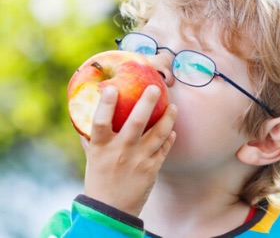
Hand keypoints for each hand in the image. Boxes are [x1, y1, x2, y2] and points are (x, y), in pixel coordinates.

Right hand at [80, 85, 176, 215]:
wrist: (111, 210)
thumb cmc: (99, 179)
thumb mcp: (92, 158)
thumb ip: (91, 138)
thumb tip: (85, 117)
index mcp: (102, 147)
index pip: (100, 122)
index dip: (106, 104)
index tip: (112, 88)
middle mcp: (121, 151)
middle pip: (136, 122)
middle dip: (147, 102)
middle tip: (155, 88)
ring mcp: (139, 160)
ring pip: (158, 133)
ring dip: (168, 118)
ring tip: (174, 107)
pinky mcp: (152, 169)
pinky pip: (164, 148)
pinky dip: (170, 137)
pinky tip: (172, 130)